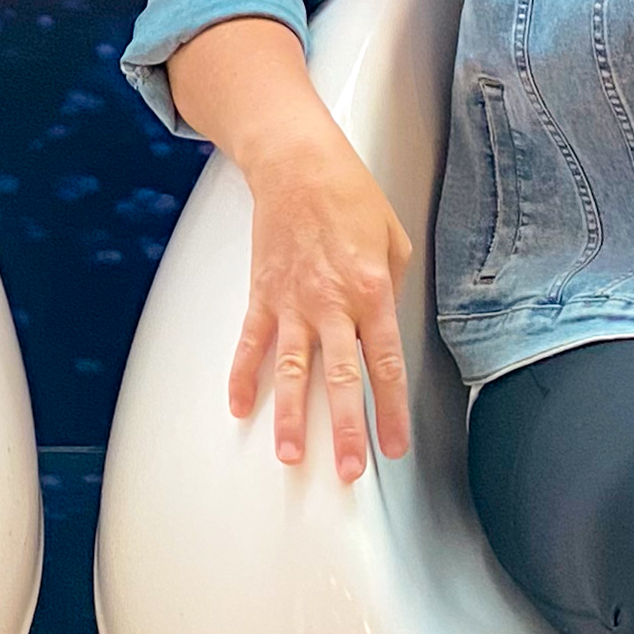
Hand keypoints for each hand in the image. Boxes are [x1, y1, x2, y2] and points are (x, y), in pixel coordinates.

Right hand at [232, 122, 414, 481]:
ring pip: (292, 369)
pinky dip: (243, 375)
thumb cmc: (349, 195)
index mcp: (372, 292)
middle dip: (346, 429)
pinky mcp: (263, 294)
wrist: (297, 164)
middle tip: (349, 469)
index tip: (394, 446)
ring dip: (290, 416)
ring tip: (291, 455)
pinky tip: (239, 407)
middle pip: (340, 378)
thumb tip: (384, 326)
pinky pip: (251, 342)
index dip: (391, 410)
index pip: (385, 364)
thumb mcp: (394, 239)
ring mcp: (293, 301)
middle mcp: (332, 303)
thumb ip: (393, 289)